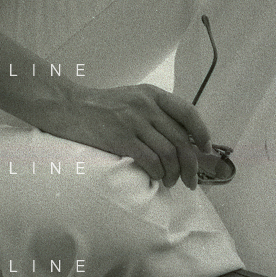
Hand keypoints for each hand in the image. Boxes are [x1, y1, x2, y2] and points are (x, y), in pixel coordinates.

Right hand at [56, 82, 212, 190]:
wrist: (69, 107)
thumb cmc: (102, 106)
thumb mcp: (133, 99)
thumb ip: (156, 113)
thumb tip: (184, 140)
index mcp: (152, 94)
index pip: (188, 112)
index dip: (202, 133)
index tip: (206, 149)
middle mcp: (146, 105)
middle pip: (181, 140)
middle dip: (192, 166)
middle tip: (191, 181)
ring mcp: (133, 121)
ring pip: (169, 154)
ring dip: (174, 174)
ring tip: (170, 182)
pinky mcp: (120, 137)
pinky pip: (151, 161)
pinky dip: (158, 174)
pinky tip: (156, 178)